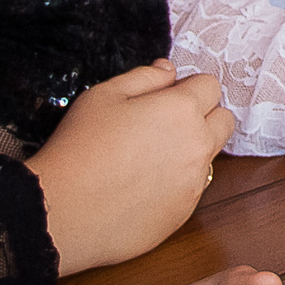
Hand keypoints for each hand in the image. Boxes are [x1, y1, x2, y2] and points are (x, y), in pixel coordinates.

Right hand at [27, 61, 232, 274]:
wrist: (61, 213)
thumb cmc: (78, 149)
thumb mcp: (103, 96)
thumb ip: (144, 77)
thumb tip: (169, 71)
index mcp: (181, 110)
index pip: (211, 86)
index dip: (188, 88)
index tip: (165, 98)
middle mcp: (197, 144)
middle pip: (223, 120)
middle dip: (203, 116)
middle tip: (165, 124)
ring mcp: (194, 181)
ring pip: (210, 155)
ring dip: (193, 149)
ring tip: (151, 156)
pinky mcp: (184, 212)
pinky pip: (193, 188)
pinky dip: (178, 182)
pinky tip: (143, 185)